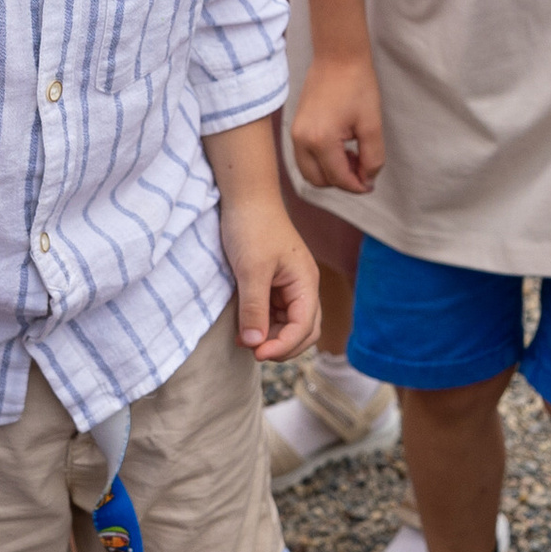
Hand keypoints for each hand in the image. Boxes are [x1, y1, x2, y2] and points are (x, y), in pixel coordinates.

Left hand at [220, 194, 318, 360]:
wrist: (245, 198)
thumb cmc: (252, 227)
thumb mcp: (251, 270)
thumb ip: (255, 308)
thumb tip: (254, 344)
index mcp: (306, 283)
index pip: (305, 327)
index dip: (283, 345)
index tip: (257, 353)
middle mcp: (303, 288)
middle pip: (305, 332)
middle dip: (283, 346)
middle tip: (254, 351)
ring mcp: (290, 287)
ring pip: (289, 326)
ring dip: (272, 338)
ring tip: (245, 341)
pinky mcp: (274, 286)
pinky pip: (275, 315)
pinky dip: (263, 326)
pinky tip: (244, 330)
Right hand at [291, 48, 383, 193]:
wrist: (338, 57)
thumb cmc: (357, 86)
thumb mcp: (372, 125)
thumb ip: (372, 157)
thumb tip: (368, 180)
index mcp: (321, 140)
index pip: (338, 178)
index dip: (358, 186)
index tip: (371, 184)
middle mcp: (302, 140)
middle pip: (319, 181)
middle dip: (342, 182)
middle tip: (363, 170)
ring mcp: (295, 134)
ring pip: (309, 171)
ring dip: (330, 173)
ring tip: (352, 157)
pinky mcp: (295, 127)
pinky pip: (305, 157)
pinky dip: (321, 161)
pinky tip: (341, 147)